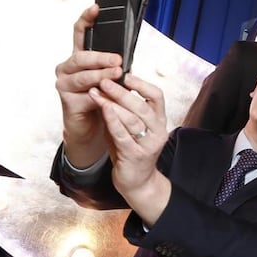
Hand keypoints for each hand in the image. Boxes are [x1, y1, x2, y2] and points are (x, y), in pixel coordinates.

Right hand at [55, 4, 124, 166]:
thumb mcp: (112, 79)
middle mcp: (68, 68)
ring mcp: (65, 84)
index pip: (80, 33)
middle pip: (82, 56)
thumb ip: (115, 65)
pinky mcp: (67, 101)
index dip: (87, 19)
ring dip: (102, 75)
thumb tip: (126, 55)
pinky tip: (109, 97)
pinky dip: (100, 96)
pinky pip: (86, 96)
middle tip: (117, 60)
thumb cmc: (104, 99)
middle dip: (100, 57)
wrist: (94, 129)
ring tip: (117, 75)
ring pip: (83, 76)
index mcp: (79, 57)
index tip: (96, 8)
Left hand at [88, 73, 170, 224]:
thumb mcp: (130, 127)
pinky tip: (103, 108)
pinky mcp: (136, 155)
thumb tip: (108, 85)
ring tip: (97, 91)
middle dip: (122, 92)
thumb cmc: (131, 151)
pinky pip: (123, 134)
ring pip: (133, 119)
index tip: (124, 74)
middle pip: (142, 106)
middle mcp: (158, 131)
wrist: (137, 182)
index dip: (141, 84)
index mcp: (159, 121)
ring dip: (113, 103)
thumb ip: (123, 109)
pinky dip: (112, 120)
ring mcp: (148, 144)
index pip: (157, 96)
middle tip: (104, 80)